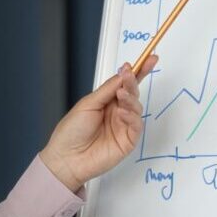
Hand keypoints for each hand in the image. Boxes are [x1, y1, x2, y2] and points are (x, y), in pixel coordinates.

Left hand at [39, 54, 152, 192]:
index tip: (149, 58)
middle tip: (130, 73)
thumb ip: (107, 89)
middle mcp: (116, 112)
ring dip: (131, 98)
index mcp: (106, 101)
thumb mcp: (88, 103)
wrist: (66, 158)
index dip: (138, 71)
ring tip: (121, 94)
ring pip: (136, 107)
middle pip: (132, 92)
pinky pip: (136, 124)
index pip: (125, 84)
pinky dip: (131, 116)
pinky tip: (122, 112)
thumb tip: (123, 74)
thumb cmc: (71, 132)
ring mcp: (123, 126)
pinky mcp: (128, 140)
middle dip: (134, 81)